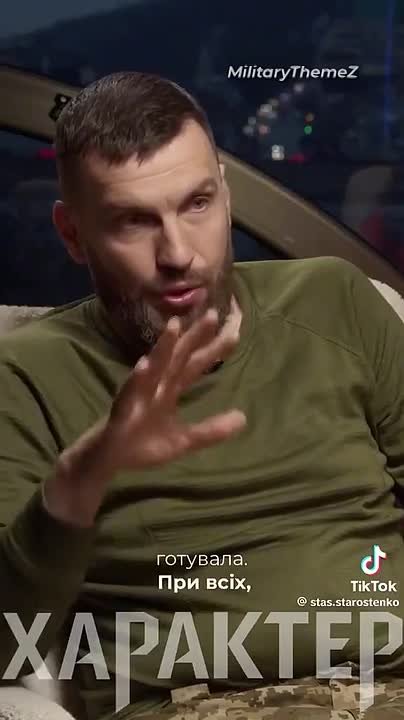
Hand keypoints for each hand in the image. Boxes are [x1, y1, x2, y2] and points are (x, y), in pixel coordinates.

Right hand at [102, 307, 246, 470]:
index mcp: (172, 388)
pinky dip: (137, 377)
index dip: (215, 349)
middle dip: (195, 336)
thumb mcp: (184, 440)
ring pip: (155, 365)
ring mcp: (139, 392)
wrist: (110, 459)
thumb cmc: (144, 443)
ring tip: (174, 325)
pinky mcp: (123, 406)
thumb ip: (211, 430)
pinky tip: (143, 365)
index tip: (237, 331)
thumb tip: (243, 418)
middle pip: (180, 356)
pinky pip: (131, 390)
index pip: (197, 364)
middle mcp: (157, 383)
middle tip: (213, 314)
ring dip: (164, 345)